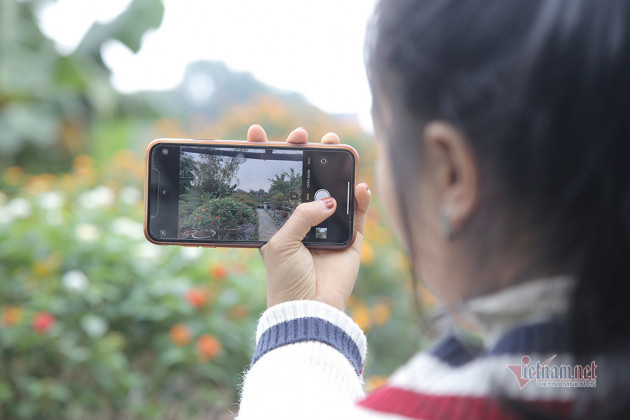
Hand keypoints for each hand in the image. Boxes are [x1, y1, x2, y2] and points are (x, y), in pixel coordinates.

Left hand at [247, 125, 371, 309]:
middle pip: (308, 179)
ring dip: (340, 169)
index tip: (257, 133)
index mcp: (281, 220)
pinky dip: (363, 199)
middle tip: (307, 136)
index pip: (274, 182)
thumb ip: (301, 214)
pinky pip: (360, 214)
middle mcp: (305, 219)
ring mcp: (329, 228)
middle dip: (309, 156)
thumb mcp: (281, 241)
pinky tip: (360, 186)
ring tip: (340, 147)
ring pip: (337, 190)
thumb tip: (329, 200)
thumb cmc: (286, 277)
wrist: (308, 308)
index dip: (268, 159)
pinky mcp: (352, 240)